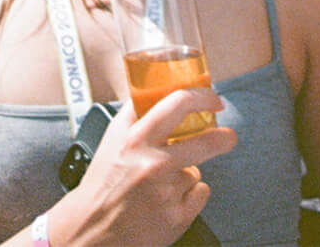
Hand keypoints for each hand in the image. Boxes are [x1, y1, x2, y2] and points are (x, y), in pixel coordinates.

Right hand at [58, 89, 236, 246]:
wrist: (91, 231)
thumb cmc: (102, 184)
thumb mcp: (112, 140)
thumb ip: (134, 114)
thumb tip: (155, 89)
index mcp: (135, 139)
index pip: (177, 104)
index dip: (202, 97)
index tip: (213, 100)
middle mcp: (152, 164)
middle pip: (206, 141)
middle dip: (224, 138)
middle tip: (228, 137)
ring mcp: (167, 192)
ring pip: (196, 172)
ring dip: (184, 176)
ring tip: (160, 186)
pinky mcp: (177, 217)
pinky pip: (199, 194)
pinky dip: (190, 197)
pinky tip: (169, 201)